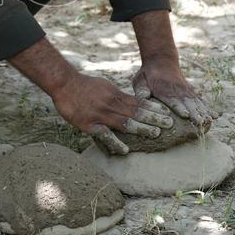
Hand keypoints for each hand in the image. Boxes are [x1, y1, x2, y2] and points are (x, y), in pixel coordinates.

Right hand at [51, 73, 174, 154]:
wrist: (64, 84)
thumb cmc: (84, 85)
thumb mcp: (105, 86)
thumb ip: (118, 95)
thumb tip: (130, 101)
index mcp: (116, 95)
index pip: (138, 102)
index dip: (153, 108)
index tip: (167, 113)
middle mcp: (112, 105)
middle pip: (137, 112)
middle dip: (154, 118)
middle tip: (170, 125)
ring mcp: (101, 115)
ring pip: (125, 123)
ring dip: (142, 129)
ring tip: (156, 134)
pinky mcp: (90, 125)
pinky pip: (105, 135)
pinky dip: (115, 142)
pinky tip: (124, 150)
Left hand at [132, 60, 212, 129]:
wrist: (161, 61)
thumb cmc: (148, 75)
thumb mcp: (140, 81)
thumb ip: (141, 91)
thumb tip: (143, 99)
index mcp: (163, 90)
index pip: (172, 99)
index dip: (179, 107)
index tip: (186, 115)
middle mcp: (177, 91)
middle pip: (187, 103)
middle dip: (194, 113)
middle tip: (200, 124)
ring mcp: (186, 91)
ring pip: (196, 102)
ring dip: (203, 112)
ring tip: (209, 122)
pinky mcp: (191, 92)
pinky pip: (201, 100)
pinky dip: (208, 108)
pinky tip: (216, 116)